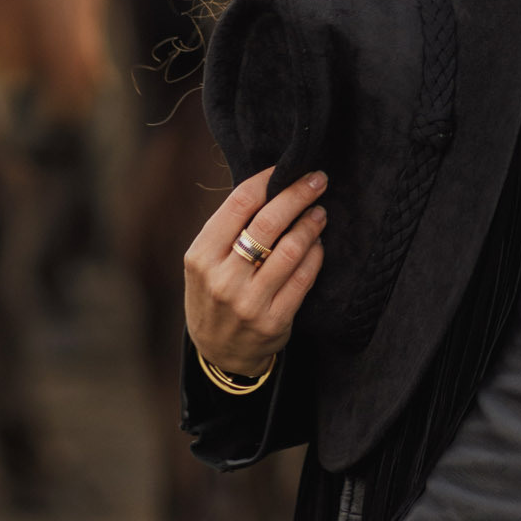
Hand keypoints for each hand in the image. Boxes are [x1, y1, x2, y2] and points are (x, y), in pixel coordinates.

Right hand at [184, 166, 326, 384]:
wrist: (217, 351)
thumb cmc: (213, 294)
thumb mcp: (205, 262)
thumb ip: (229, 229)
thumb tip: (271, 185)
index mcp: (201, 256)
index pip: (239, 204)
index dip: (267, 180)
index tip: (286, 168)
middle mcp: (223, 279)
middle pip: (268, 222)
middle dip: (298, 195)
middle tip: (317, 180)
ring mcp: (249, 302)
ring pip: (290, 249)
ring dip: (311, 224)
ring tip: (319, 212)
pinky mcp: (274, 320)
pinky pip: (303, 279)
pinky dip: (315, 256)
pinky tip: (318, 244)